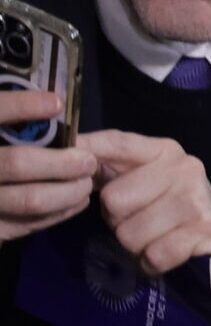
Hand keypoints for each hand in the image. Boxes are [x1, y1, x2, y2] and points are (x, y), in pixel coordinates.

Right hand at [0, 91, 96, 242]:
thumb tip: (55, 101)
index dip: (22, 107)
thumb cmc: (1, 154)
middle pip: (16, 163)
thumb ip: (13, 120)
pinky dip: (60, 211)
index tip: (56, 103)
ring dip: (68, 191)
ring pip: (30, 199)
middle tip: (88, 161)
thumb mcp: (1, 134)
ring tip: (86, 183)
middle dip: (60, 162)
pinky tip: (78, 200)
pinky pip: (29, 223)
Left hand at [82, 129, 210, 304]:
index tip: (61, 159)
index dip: (85, 150)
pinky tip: (169, 255)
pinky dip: (153, 264)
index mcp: (166, 152)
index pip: (116, 143)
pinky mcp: (206, 230)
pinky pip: (152, 255)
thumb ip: (112, 172)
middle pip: (112, 200)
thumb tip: (68, 155)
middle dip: (117, 222)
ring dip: (136, 248)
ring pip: (129, 233)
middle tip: (142, 223)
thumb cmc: (176, 217)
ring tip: (157, 240)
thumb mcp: (147, 187)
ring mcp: (198, 199)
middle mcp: (185, 168)